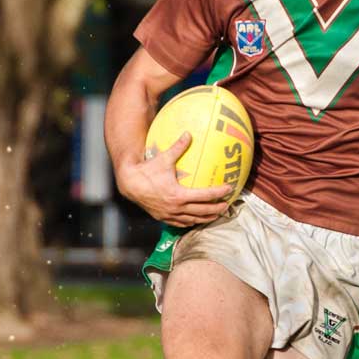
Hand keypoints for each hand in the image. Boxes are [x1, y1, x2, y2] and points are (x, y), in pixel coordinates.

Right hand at [115, 132, 234, 226]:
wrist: (129, 184)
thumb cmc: (147, 170)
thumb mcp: (164, 158)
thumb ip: (178, 147)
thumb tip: (189, 134)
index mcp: (179, 195)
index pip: (205, 196)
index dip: (219, 193)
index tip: (229, 189)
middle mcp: (176, 208)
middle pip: (203, 211)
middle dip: (217, 209)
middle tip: (228, 205)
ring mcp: (169, 215)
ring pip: (193, 220)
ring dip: (206, 218)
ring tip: (217, 214)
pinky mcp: (163, 218)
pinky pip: (181, 223)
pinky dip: (191, 222)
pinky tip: (197, 219)